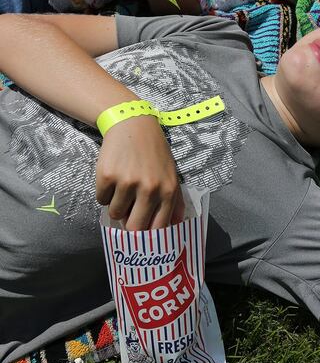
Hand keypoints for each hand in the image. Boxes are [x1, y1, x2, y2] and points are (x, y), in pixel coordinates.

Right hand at [95, 115, 184, 229]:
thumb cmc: (154, 153)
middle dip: (129, 226)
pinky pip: (101, 200)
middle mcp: (149, 189)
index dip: (148, 236)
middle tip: (128, 216)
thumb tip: (176, 225)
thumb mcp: (171, 174)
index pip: (157, 228)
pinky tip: (113, 178)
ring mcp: (127, 182)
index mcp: (168, 191)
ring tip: (122, 189)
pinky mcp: (107, 176)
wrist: (133, 125)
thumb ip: (175, 201)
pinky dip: (104, 194)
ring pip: (115, 214)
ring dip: (116, 206)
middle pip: (134, 227)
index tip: (143, 236)